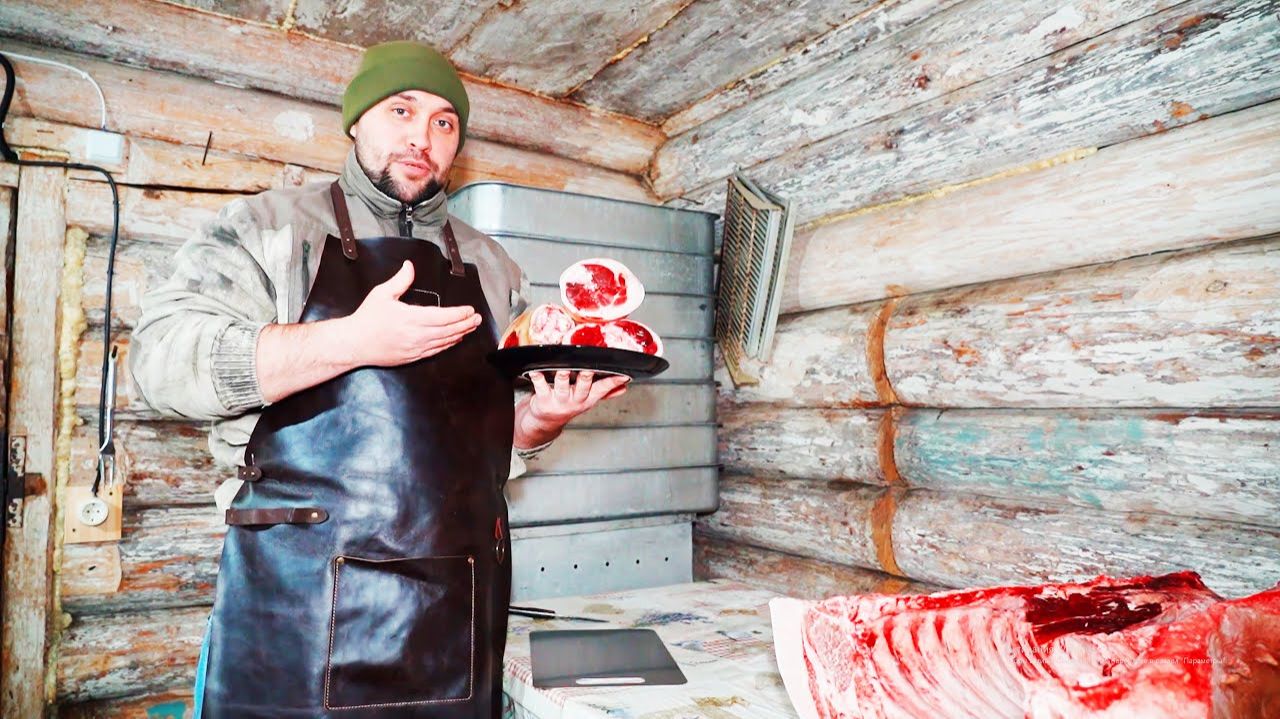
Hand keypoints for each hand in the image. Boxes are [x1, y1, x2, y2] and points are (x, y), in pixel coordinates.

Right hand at [344, 260, 481, 366]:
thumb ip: (400, 280)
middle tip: (477, 319)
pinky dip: (448, 345)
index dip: (459, 314)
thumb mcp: (382, 294)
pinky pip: (436, 351)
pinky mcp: (413, 357)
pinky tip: (454, 340)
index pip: (443, 317)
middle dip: (466, 324)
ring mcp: (416, 348)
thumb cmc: (367, 318)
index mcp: (411, 318)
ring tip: (471, 328)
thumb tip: (410, 266)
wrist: (354, 344)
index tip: (470, 310)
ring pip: (444, 342)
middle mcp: (417, 335)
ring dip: (460, 334)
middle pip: (449, 330)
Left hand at [526, 370, 628, 427]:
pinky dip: (538, 377)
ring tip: (564, 366)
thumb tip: (624, 387)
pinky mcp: (543, 398)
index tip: (623, 374)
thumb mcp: (588, 400)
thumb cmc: (568, 405)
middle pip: (583, 386)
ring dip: (563, 375)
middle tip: (589, 366)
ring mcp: (559, 400)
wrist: (546, 422)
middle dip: (587, 376)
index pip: (602, 389)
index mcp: (587, 398)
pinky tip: (536, 370)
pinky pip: (540, 386)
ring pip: (562, 385)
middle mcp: (575, 399)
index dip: (613, 382)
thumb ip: (605, 392)